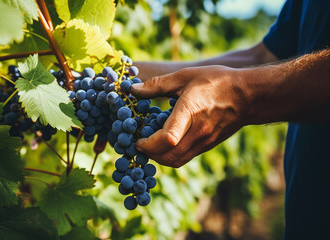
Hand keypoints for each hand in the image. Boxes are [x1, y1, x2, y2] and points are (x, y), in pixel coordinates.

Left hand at [130, 66, 246, 167]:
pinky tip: (165, 143)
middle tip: (139, 143)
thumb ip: (157, 84)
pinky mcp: (208, 146)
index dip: (148, 144)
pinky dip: (170, 155)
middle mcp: (198, 132)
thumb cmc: (216, 81)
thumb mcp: (185, 76)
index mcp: (190, 112)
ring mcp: (204, 142)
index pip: (168, 138)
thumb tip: (133, 90)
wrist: (248, 95)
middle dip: (149, 154)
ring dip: (159, 157)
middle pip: (168, 156)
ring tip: (150, 144)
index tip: (137, 138)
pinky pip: (185, 158)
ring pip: (176, 161)